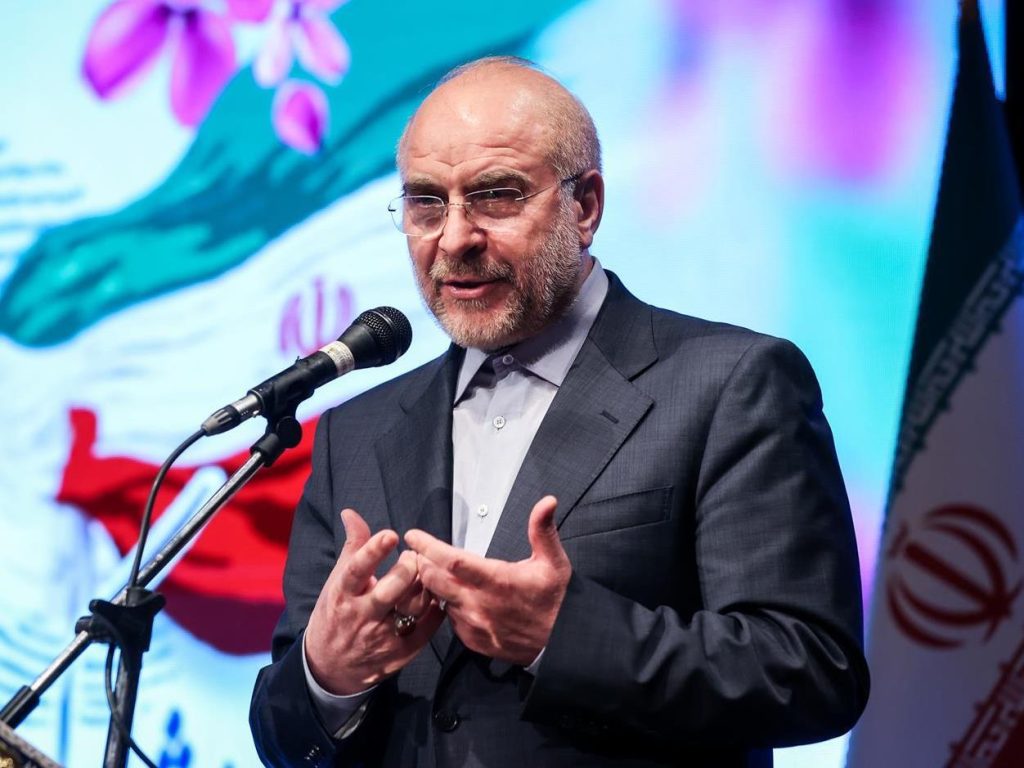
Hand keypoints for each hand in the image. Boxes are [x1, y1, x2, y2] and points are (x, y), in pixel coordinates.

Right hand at [304, 508, 444, 694]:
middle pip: (392, 589)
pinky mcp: (400, 653)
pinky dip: (435, 608)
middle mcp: (361, 616)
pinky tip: (435, 596)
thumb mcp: (338, 580)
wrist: (330, 666)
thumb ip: (353, 546)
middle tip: (413, 557)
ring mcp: (382, 637)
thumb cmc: (337, 612)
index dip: (374, 550)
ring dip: (426, 585)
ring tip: (426, 574)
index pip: (357, 569)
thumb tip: (350, 512)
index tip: (391, 534)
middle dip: (409, 567)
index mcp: (343, 594)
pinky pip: (427, 627)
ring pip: (413, 607)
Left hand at [405, 495, 570, 666]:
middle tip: (418, 553)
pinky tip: (453, 596)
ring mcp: (474, 625)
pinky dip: (448, 606)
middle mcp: (480, 604)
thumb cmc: (556, 599)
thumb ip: (543, 530)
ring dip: (434, 586)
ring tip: (431, 572)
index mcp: (497, 581)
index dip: (428, 546)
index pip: (452, 561)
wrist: (561, 642)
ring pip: (440, 601)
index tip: (413, 535)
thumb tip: (548, 501)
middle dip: (422, 564)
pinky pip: (451, 620)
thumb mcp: (554, 561)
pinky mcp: (473, 641)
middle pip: (434, 581)